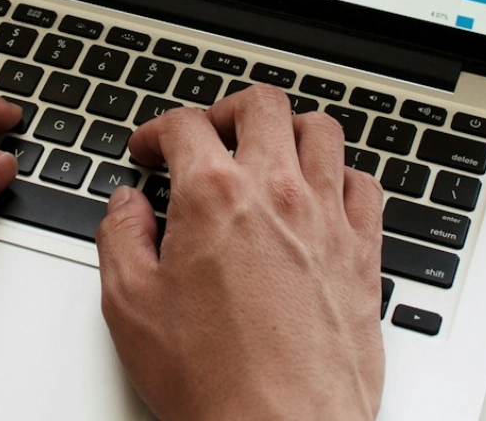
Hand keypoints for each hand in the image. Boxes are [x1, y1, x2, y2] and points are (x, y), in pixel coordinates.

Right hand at [96, 85, 385, 420]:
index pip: (185, 126)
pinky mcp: (364, 252)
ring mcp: (327, 219)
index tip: (150, 150)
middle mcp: (277, 193)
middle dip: (227, 111)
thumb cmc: (214, 380)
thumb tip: (126, 206)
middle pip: (262, 106)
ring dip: (290, 130)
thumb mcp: (130, 307)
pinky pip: (365, 185)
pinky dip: (342, 176)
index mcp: (214, 196)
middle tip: (210, 136)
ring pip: (322, 131)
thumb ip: (121, 239)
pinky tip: (323, 194)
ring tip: (270, 151)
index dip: (157, 130)